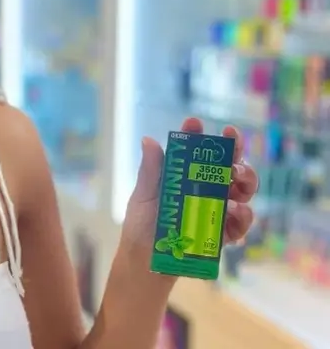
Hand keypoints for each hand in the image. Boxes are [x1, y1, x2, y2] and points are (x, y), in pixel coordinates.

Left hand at [117, 118, 257, 282]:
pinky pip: (242, 221)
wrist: (145, 264)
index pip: (196, 149)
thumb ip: (151, 172)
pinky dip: (243, 216)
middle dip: (235, 155)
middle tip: (230, 159)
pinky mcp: (224, 232)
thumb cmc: (142, 226)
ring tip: (234, 186)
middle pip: (229, 164)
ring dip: (245, 183)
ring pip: (244, 188)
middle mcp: (205, 187)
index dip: (199, 134)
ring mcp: (217, 208)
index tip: (195, 123)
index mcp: (184, 174)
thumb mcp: (143, 197)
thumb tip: (148, 139)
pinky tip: (234, 213)